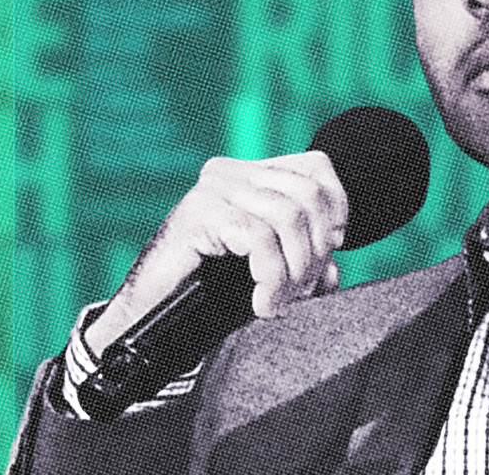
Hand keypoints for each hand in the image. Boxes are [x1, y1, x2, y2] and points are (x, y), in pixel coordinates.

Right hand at [84, 151, 346, 357]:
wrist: (151, 318)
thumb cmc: (208, 294)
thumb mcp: (269, 272)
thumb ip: (304, 263)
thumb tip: (335, 272)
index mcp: (253, 173)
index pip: (317, 168)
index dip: (337, 211)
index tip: (329, 255)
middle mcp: (233, 173)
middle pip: (309, 195)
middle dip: (316, 249)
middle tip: (303, 290)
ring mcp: (215, 189)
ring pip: (288, 216)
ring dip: (295, 268)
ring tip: (282, 300)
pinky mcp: (200, 213)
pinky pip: (259, 238)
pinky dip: (271, 276)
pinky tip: (264, 304)